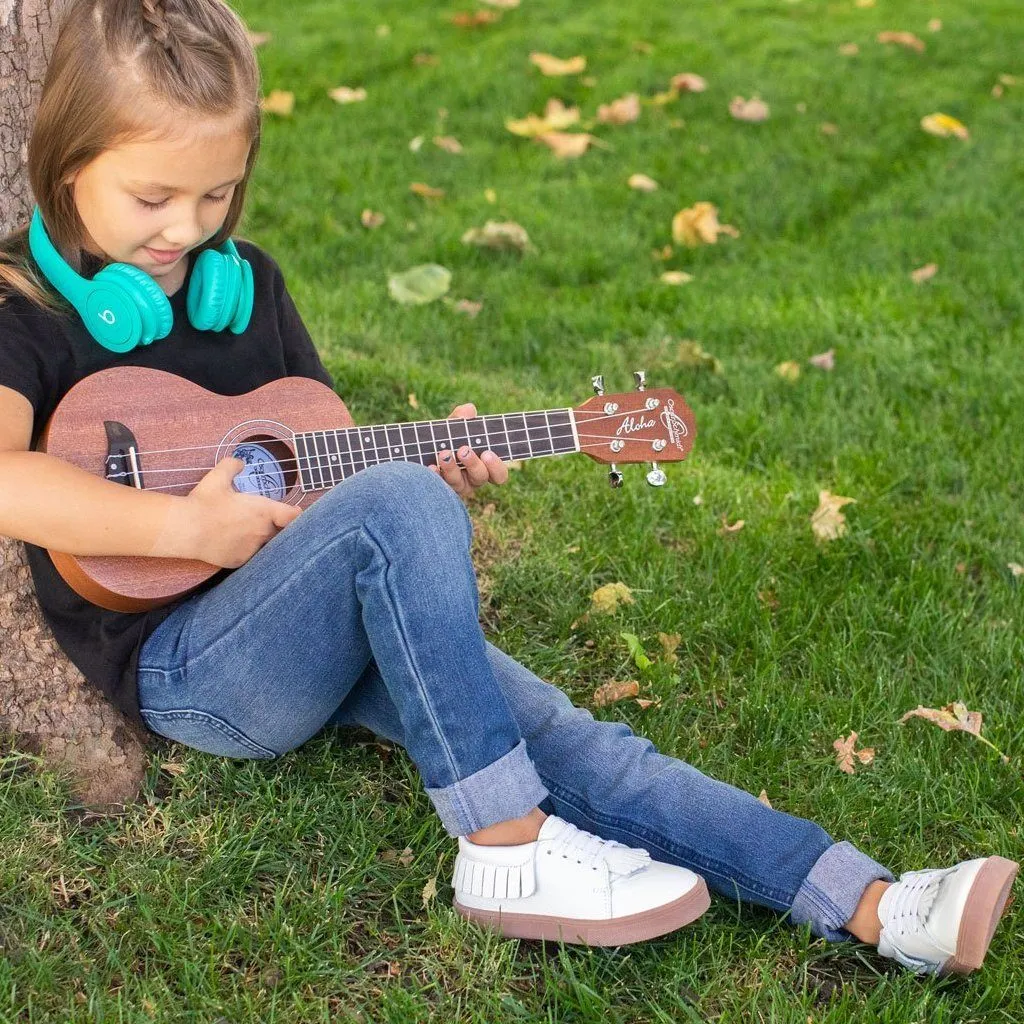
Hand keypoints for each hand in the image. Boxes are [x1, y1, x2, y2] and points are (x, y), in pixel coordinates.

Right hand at [166, 456, 302, 566]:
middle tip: (269, 522)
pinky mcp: (240, 561)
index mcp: (264, 511)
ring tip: (250, 534)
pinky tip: (236, 544)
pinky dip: (247, 551)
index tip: (294, 512)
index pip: (293, 517)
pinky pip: (250, 557)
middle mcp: (263, 532)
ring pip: (266, 547)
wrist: (186, 528)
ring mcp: (252, 549)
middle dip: (278, 528)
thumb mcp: (217, 477)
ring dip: (263, 540)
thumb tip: (240, 461)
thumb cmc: (204, 501)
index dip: (295, 515)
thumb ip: (232, 465)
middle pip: (282, 533)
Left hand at [431, 402, 508, 496]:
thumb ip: (461, 417)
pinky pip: (438, 488)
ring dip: (452, 468)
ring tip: (444, 454)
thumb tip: (469, 410)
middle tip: (464, 450)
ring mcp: (455, 487)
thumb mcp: (452, 426)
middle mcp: (472, 480)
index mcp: (483, 466)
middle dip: (473, 464)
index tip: (487, 453)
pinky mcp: (437, 490)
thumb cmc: (445, 438)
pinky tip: (430, 467)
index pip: (498, 475)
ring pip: (459, 483)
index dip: (496, 467)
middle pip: (480, 478)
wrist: (418, 449)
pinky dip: (434, 476)